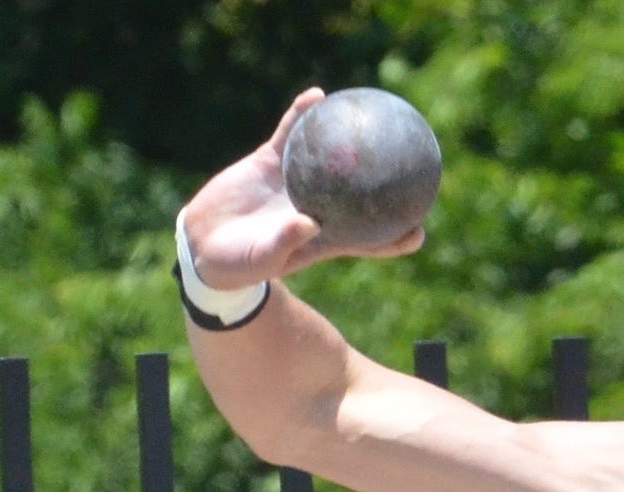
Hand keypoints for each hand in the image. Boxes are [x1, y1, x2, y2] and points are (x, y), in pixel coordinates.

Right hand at [179, 88, 424, 289]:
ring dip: (347, 137)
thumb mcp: (263, 258)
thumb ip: (286, 241)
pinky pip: (290, 135)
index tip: (419, 231)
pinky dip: (301, 116)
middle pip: (361, 194)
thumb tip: (310, 222)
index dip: (395, 237)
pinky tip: (316, 96)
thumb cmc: (239, 264)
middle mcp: (317, 207)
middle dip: (386, 182)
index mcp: (325, 238)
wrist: (203, 245)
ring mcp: (295, 183)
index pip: (369, 241)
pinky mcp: (269, 163)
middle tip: (414, 162)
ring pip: (329, 157)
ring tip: (368, 112)